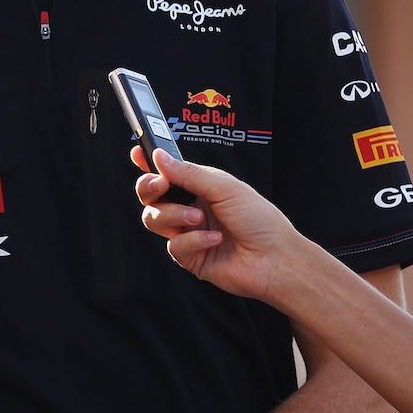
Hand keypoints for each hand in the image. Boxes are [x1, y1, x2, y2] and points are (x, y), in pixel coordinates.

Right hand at [134, 148, 306, 303]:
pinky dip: (193, 240)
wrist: (275, 259)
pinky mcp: (190, 257)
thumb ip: (188, 173)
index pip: (166, 171)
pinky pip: (174, 246)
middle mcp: (189, 207)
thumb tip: (158, 157)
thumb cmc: (259, 219)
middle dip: (149, 187)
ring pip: (154, 219)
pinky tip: (215, 240)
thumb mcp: (224, 187)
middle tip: (160, 184)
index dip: (148, 163)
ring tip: (199, 218)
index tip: (137, 153)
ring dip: (173, 215)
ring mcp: (188, 232)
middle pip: (150, 195)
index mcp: (199, 186)